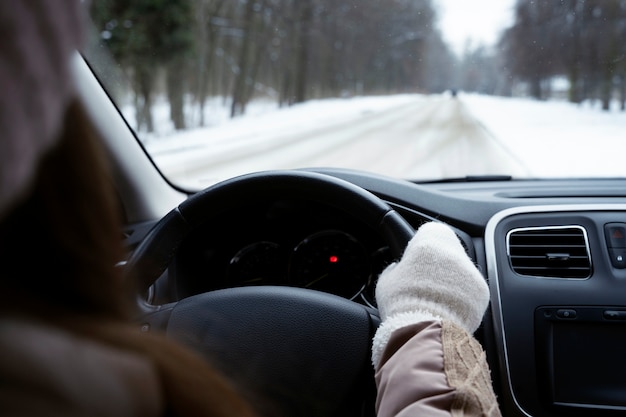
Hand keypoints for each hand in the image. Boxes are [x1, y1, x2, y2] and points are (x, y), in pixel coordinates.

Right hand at [372, 222, 489, 366]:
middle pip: (448, 250)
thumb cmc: (401, 302)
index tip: (414, 260)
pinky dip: (462, 297)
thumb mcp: (388, 280)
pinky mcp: (482, 292)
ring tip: (435, 299)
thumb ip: (395, 268)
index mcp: (430, 240)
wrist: (424, 329)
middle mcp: (455, 251)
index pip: (429, 231)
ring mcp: (472, 271)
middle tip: (424, 282)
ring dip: (452, 280)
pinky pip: (471, 290)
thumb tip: (397, 268)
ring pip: (461, 271)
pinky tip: (447, 309)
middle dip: (439, 264)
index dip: (421, 245)